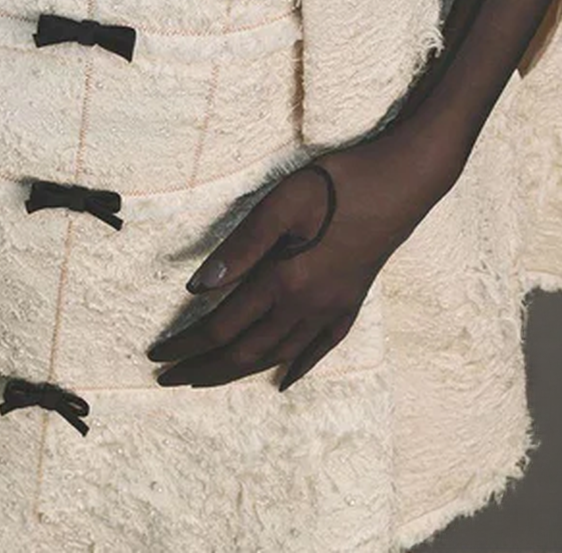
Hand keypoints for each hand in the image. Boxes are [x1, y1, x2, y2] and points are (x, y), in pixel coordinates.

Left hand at [146, 129, 443, 390]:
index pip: (224, 326)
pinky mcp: (352, 302)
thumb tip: (198, 286)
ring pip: (278, 354)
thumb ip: (242, 247)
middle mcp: (309, 305)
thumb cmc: (341, 183)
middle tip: (168, 379)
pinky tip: (283, 379)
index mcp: (286, 280)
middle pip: (246, 351)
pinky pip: (320, 347)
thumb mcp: (284, 202)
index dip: (187, 344)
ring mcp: (333, 308)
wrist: (404, 182)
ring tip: (207, 379)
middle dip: (203, 369)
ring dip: (238, 372)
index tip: (157, 355)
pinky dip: (296, 366)